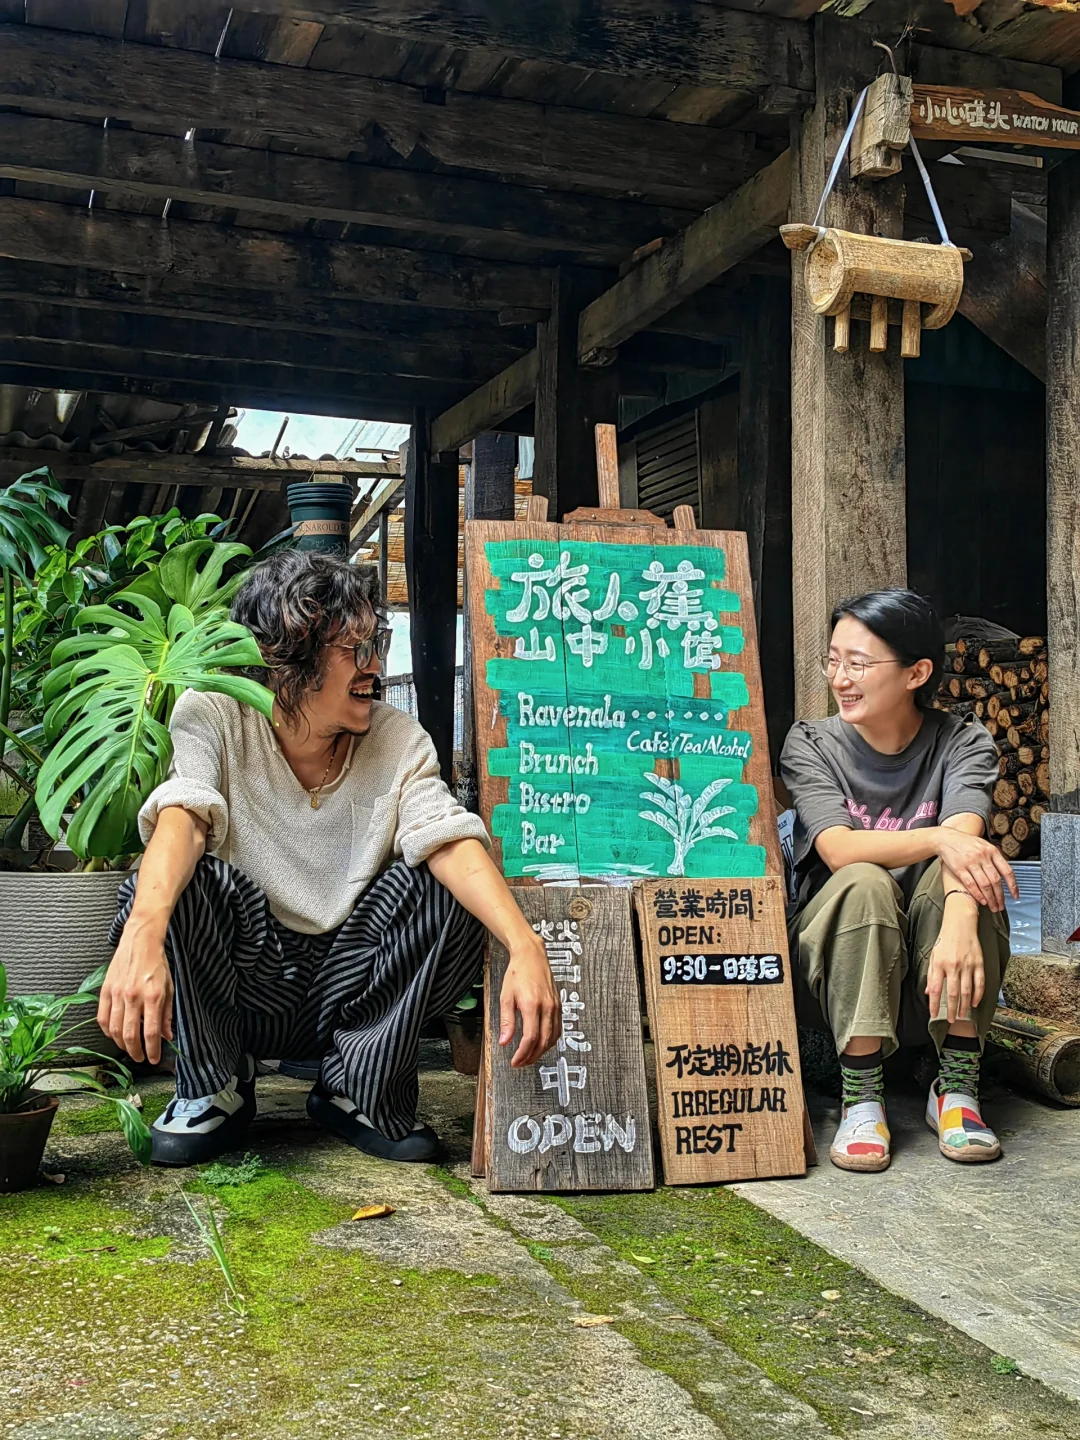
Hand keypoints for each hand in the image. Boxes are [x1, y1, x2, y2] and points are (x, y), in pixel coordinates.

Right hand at [98, 915, 174, 1064]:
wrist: (140, 941)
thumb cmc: (157, 963)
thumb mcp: (169, 987)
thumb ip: (167, 1013)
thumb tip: (167, 1036)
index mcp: (153, 996)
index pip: (151, 1032)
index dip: (152, 1049)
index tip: (153, 1059)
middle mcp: (133, 996)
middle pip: (130, 1034)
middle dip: (136, 1051)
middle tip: (140, 1057)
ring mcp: (117, 993)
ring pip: (115, 1029)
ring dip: (121, 1044)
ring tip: (129, 1048)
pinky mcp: (105, 990)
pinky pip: (103, 1017)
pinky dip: (107, 1030)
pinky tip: (113, 1035)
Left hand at [498, 932, 559, 1067]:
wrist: (532, 956)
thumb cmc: (517, 973)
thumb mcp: (506, 997)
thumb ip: (506, 1021)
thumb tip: (504, 1042)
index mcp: (532, 1005)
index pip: (531, 1037)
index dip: (523, 1053)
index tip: (515, 1061)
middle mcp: (547, 1007)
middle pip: (543, 1041)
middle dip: (532, 1056)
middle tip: (520, 1063)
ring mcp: (555, 1006)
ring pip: (553, 1037)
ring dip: (541, 1051)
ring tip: (529, 1056)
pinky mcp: (558, 1005)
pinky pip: (558, 1029)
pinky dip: (550, 1040)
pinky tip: (541, 1044)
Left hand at [927, 899, 985, 1024]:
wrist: (960, 924)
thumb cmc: (945, 940)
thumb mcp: (933, 955)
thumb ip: (931, 974)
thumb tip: (929, 992)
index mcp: (940, 964)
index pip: (936, 989)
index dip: (934, 1004)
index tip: (933, 1015)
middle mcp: (953, 966)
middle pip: (952, 994)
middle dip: (951, 1010)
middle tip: (951, 1020)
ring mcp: (968, 965)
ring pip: (966, 991)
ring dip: (964, 1006)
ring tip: (962, 1015)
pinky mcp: (979, 963)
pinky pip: (980, 983)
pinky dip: (978, 995)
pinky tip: (974, 1003)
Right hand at [935, 828, 1017, 911]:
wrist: (945, 838)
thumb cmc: (965, 842)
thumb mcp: (984, 845)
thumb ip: (993, 857)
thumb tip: (1004, 874)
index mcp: (992, 851)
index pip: (1007, 871)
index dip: (1013, 885)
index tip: (1015, 896)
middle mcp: (983, 857)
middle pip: (995, 881)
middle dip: (1000, 896)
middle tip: (1001, 906)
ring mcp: (971, 862)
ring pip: (985, 884)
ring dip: (990, 898)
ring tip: (993, 907)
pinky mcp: (959, 868)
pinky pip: (971, 884)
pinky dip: (977, 894)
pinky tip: (981, 901)